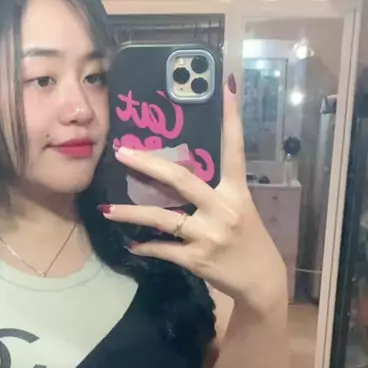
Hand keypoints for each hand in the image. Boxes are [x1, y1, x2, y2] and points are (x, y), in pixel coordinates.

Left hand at [99, 77, 286, 313]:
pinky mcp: (198, 259)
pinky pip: (163, 249)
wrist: (260, 281)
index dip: (232, 118)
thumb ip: (213, 192)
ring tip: (107, 209)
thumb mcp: (239, 209)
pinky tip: (131, 244)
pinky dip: (145, 246)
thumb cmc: (247, 240)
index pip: (234, 149)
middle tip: (121, 151)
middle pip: (181, 180)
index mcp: (236, 192)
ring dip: (131, 213)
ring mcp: (209, 235)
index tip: (227, 87)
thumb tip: (176, 174)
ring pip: (162, 219)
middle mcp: (223, 209)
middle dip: (148, 164)